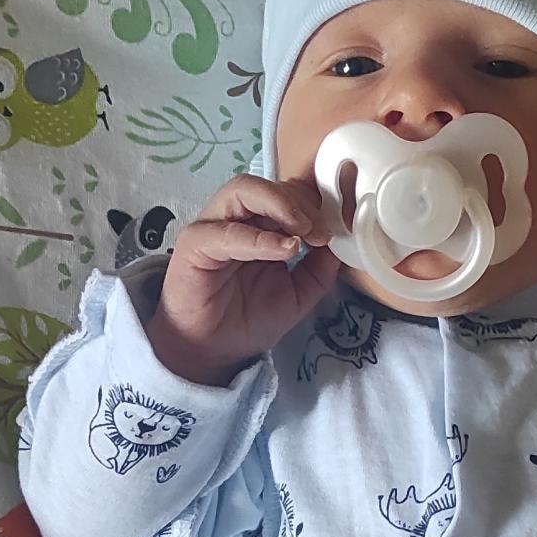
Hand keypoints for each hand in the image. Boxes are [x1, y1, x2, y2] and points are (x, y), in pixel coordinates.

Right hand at [145, 175, 339, 382]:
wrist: (213, 352)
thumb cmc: (248, 318)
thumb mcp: (299, 292)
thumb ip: (320, 266)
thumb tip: (342, 241)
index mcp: (261, 223)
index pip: (287, 189)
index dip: (314, 190)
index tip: (341, 207)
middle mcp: (235, 217)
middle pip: (268, 184)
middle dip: (303, 202)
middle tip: (324, 232)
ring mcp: (212, 227)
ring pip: (243, 190)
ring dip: (280, 205)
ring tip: (304, 233)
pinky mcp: (194, 245)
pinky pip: (227, 232)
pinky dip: (260, 238)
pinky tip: (285, 249)